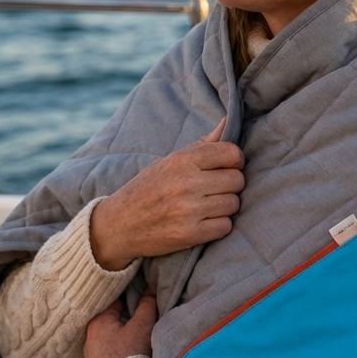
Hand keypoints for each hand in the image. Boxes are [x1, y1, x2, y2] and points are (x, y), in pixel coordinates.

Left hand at [84, 290, 156, 357]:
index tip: (146, 293)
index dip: (132, 294)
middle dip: (128, 316)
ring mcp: (92, 356)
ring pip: (111, 337)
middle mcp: (90, 337)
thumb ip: (147, 305)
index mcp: (97, 321)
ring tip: (142, 336)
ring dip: (124, 335)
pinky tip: (132, 355)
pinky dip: (120, 350)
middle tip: (147, 315)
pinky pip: (110, 353)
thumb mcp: (142, 327)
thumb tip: (149, 289)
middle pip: (112, 318)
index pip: (115, 298)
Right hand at [89, 118, 244, 270]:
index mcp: (182, 160)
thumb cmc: (147, 189)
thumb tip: (227, 122)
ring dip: (225, 207)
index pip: (231, 153)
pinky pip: (225, 227)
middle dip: (230, 185)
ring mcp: (189, 210)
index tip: (226, 168)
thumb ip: (201, 145)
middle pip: (237, 180)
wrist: (119, 225)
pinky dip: (218, 226)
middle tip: (214, 190)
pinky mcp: (190, 234)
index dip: (235, 161)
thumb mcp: (169, 161)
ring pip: (233, 204)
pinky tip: (203, 222)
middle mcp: (186, 183)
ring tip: (207, 206)